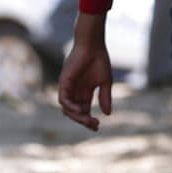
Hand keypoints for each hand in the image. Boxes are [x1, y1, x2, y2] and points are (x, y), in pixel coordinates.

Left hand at [57, 13, 113, 131]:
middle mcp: (75, 91)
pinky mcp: (63, 83)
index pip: (84, 110)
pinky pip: (63, 99)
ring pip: (67, 108)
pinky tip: (79, 110)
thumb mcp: (105, 82)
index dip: (89, 120)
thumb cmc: (99, 60)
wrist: (92, 45)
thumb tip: (108, 114)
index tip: (97, 127)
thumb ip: (105, 97)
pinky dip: (70, 106)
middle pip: (76, 112)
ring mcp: (68, 87)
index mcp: (85, 91)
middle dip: (84, 120)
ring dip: (76, 116)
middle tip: (94, 125)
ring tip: (87, 119)